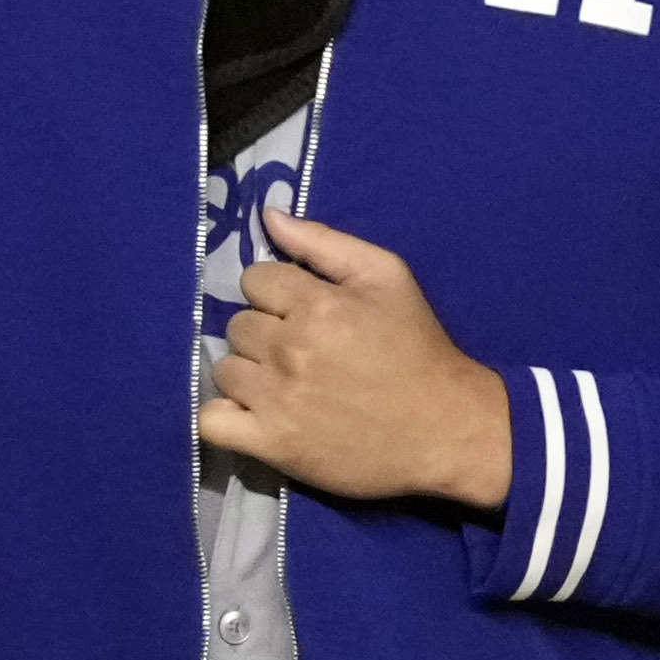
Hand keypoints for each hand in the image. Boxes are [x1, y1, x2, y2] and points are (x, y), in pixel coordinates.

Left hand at [197, 209, 511, 510]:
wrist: (447, 429)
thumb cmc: (418, 348)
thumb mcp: (387, 277)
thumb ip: (323, 242)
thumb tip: (268, 215)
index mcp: (318, 304)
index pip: (254, 280)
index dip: (277, 293)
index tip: (303, 312)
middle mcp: (291, 350)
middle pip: (238, 325)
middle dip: (265, 333)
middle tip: (302, 352)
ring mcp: (279, 400)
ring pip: (225, 370)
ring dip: (248, 374)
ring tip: (285, 385)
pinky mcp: (273, 445)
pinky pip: (212, 422)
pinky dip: (224, 417)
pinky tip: (253, 415)